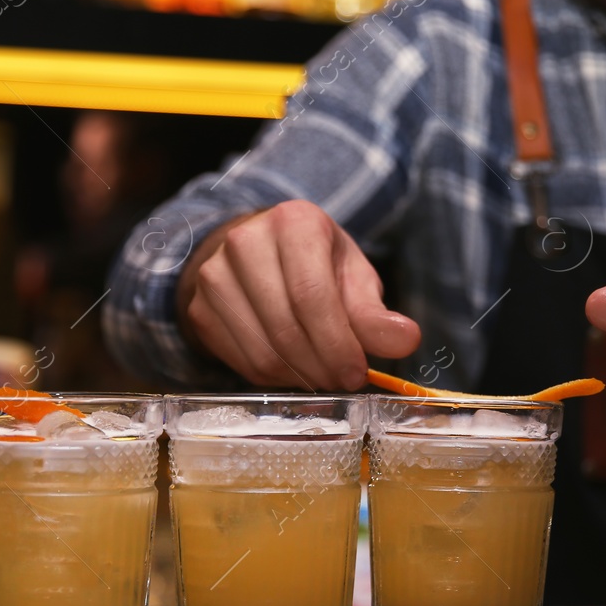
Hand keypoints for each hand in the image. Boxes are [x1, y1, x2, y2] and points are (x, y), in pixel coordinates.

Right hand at [176, 200, 421, 388]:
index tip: (357, 373)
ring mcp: (214, 276)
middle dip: (322, 366)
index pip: (312, 295)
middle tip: (343, 381)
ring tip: (323, 376)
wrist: (257, 255)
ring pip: (263, 352)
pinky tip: (295, 369)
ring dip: (301, 377)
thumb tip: (405, 340)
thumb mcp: (352, 276)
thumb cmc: (314, 265)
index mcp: (293, 223)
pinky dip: (275, 379)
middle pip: (286, 328)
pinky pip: (242, 363)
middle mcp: (245, 242)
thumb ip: (376, 312)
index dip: (337, 343)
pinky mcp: (200, 309)